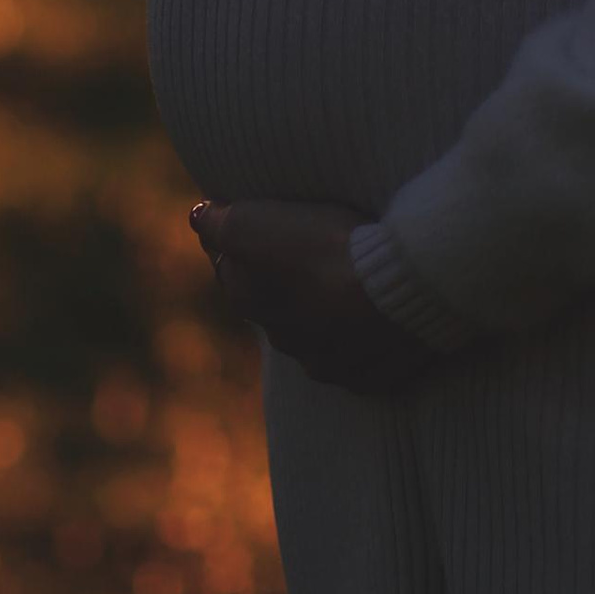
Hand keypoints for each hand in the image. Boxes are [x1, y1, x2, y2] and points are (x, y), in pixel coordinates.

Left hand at [191, 199, 431, 393]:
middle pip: (273, 304)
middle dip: (279, 281)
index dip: (236, 243)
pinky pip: (359, 357)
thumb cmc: (323, 249)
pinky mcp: (370, 377)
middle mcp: (283, 340)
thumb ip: (220, 223)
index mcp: (250, 302)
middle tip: (298, 249)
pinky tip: (371, 318)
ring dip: (322, 312)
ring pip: (316, 334)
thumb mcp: (254, 223)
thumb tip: (199, 217)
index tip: (245, 221)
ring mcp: (328, 363)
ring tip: (342, 282)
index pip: (229, 268)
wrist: (395, 289)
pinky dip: (360, 339)